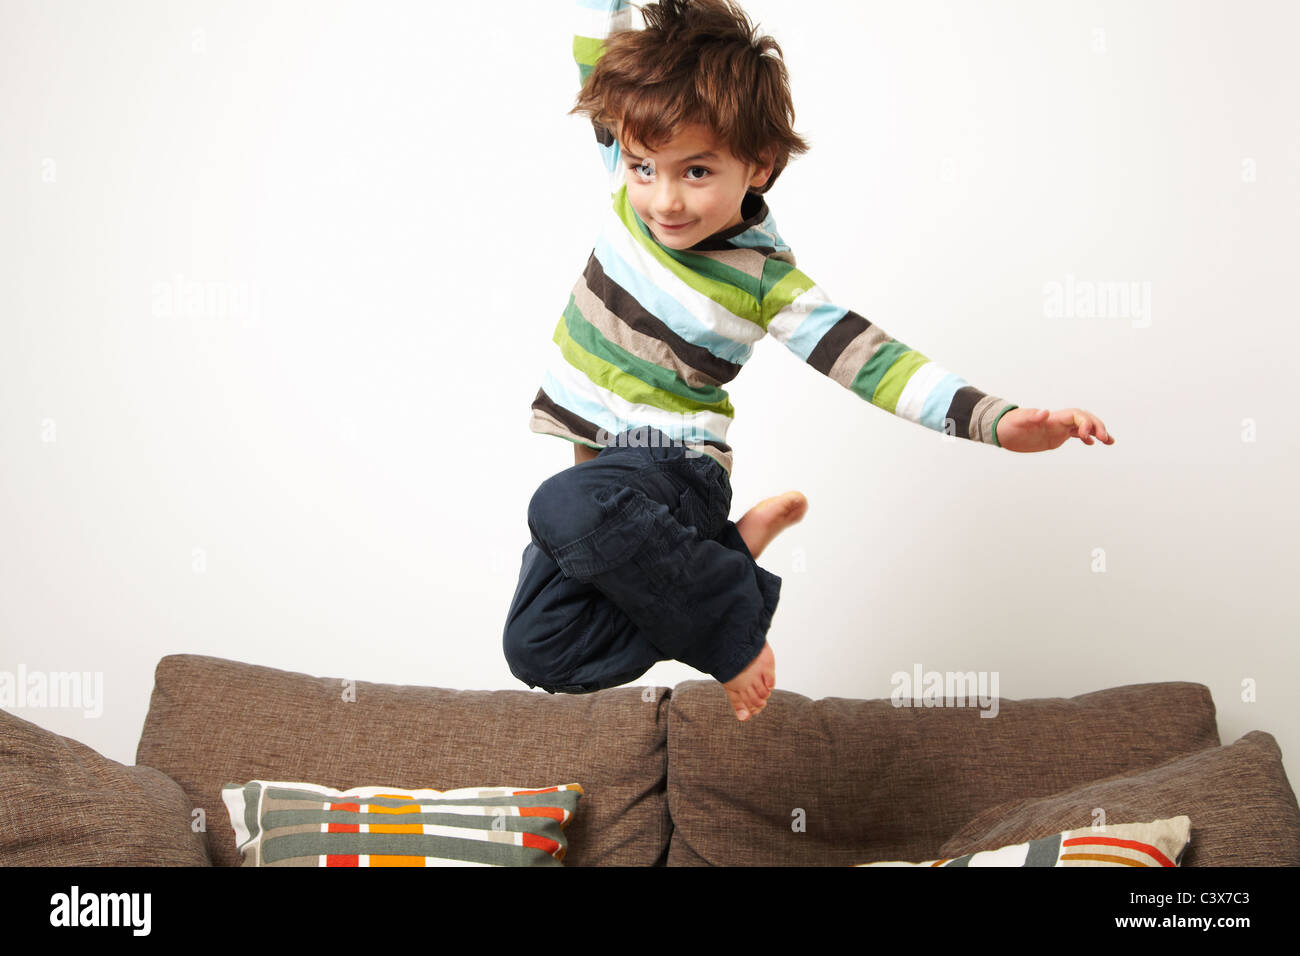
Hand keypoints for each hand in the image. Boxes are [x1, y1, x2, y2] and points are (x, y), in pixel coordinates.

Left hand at [996, 407, 1113, 452]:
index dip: (1085, 423)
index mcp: (1052, 418)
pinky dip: (1085, 437)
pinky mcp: (1054, 436)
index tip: (1086, 437)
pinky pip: (1073, 434)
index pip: (1076, 416)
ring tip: (1109, 441)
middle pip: (1084, 419)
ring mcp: (1057, 428)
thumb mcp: (1018, 422)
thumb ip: (1031, 416)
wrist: (1000, 430)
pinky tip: (1091, 444)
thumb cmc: (1007, 424)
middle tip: (1106, 439)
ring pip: (1082, 427)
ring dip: (1096, 432)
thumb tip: (1045, 412)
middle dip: (1097, 427)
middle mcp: (1057, 421)